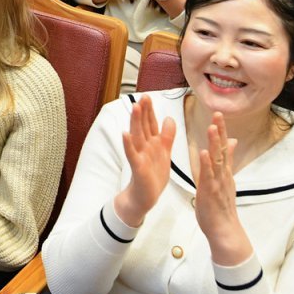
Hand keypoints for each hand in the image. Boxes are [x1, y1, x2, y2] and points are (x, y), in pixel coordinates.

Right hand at [113, 95, 174, 226]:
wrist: (146, 196)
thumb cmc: (154, 175)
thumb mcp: (164, 153)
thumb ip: (167, 136)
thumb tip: (169, 118)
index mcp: (152, 143)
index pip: (150, 123)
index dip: (150, 111)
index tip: (148, 97)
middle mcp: (144, 147)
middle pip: (143, 126)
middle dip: (143, 111)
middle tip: (142, 96)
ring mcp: (139, 155)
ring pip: (137, 136)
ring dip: (135, 122)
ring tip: (135, 107)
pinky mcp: (137, 166)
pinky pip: (132, 154)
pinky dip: (128, 144)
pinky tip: (124, 134)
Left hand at [191, 111, 250, 263]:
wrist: (224, 229)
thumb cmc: (221, 204)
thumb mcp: (225, 179)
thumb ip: (227, 160)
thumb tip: (232, 141)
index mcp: (224, 171)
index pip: (223, 146)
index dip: (221, 130)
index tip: (218, 113)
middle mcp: (223, 174)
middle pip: (222, 149)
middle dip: (219, 131)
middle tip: (217, 113)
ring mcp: (218, 182)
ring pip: (217, 160)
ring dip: (214, 144)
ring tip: (212, 127)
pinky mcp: (210, 192)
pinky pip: (208, 177)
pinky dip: (207, 165)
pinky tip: (204, 154)